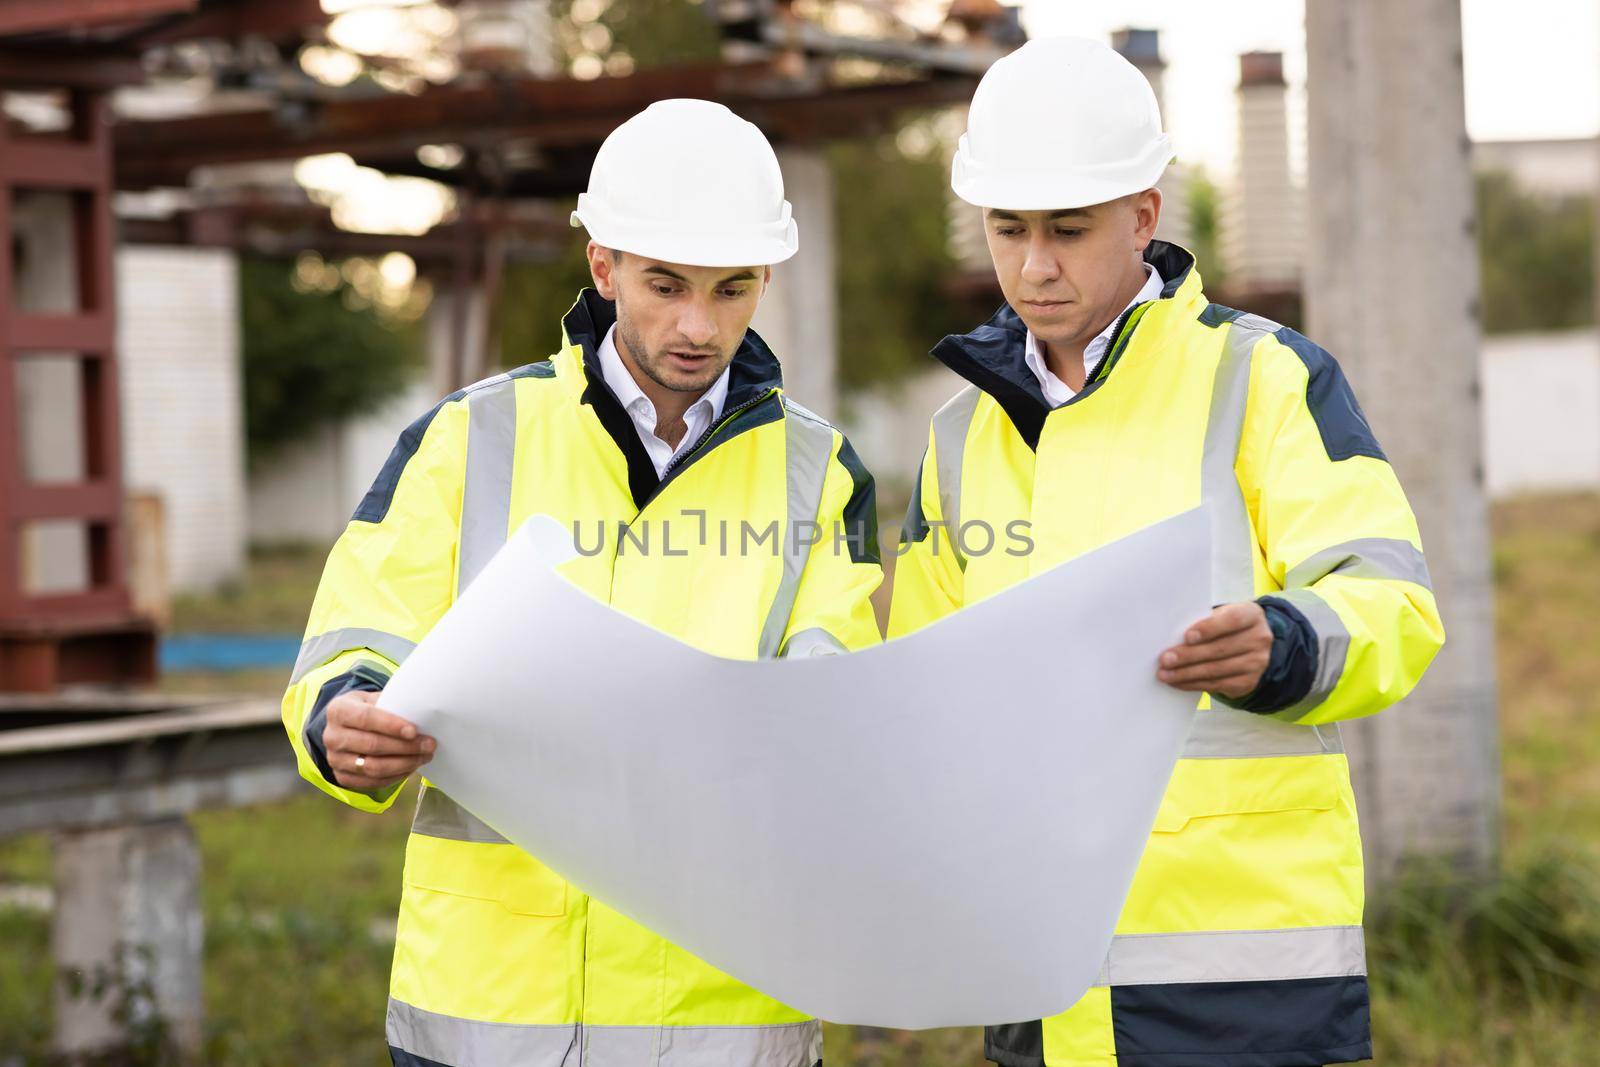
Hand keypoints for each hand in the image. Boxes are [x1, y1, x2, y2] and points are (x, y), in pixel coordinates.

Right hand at [323, 690, 434, 790]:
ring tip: (424, 757)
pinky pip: (372, 782)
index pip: (365, 718)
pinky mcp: (341, 777)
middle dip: (405, 747)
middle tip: (429, 745)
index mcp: (338, 710)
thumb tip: (422, 714)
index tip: (414, 731)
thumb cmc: (367, 709)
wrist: (346, 727)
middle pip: (371, 745)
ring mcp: (334, 759)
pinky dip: (395, 776)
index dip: (391, 725)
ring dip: (404, 764)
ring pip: (373, 767)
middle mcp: (331, 736)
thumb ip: (393, 704)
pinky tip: (410, 767)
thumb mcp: (375, 699)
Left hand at [1156, 602, 1271, 699]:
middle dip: (1189, 656)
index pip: (1232, 620)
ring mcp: (1257, 662)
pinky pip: (1217, 685)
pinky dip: (1193, 684)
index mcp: (1251, 615)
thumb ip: (1203, 621)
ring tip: (1165, 674)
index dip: (1209, 628)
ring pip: (1216, 670)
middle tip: (1165, 659)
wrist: (1252, 646)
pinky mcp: (1249, 682)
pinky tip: (1178, 682)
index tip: (1187, 636)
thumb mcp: (1222, 616)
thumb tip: (1172, 637)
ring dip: (1186, 673)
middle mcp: (1259, 639)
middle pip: (1220, 649)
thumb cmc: (1227, 626)